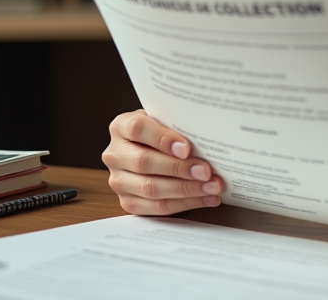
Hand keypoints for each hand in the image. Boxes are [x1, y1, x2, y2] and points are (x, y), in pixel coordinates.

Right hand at [102, 109, 222, 214]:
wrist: (147, 148)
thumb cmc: (161, 132)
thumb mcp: (164, 120)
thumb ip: (177, 126)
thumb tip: (206, 139)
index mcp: (121, 127)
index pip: (138, 129)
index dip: (162, 138)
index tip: (187, 147)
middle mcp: (114, 154)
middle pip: (144, 162)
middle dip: (179, 168)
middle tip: (206, 171)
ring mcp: (118, 180)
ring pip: (151, 188)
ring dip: (186, 190)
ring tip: (212, 187)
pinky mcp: (127, 202)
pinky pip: (157, 207)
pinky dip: (185, 204)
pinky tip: (206, 198)